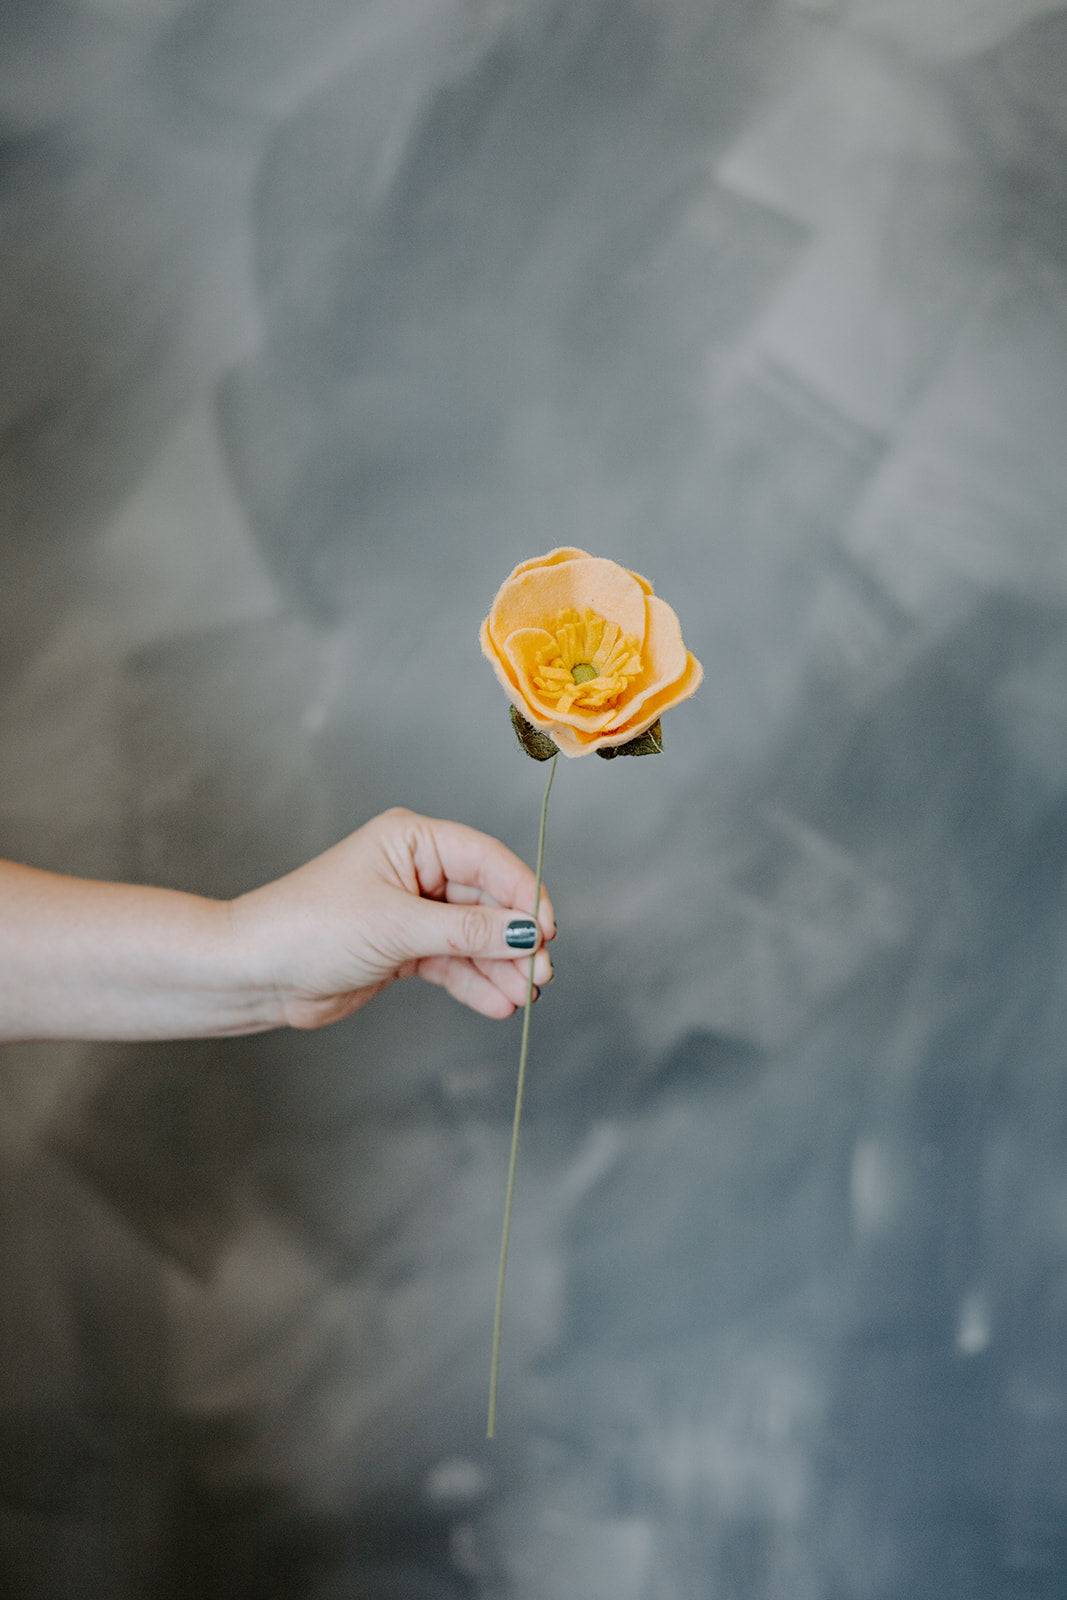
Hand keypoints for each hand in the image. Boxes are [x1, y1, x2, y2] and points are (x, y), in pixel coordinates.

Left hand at [231, 808, 555, 1027]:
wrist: (254, 973)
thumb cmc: (310, 928)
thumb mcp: (396, 926)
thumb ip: (468, 932)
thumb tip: (529, 933)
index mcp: (413, 840)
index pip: (488, 860)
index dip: (524, 893)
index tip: (548, 930)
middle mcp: (417, 870)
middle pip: (487, 902)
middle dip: (516, 939)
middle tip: (542, 973)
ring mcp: (412, 911)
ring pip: (474, 937)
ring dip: (501, 967)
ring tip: (525, 997)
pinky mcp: (403, 949)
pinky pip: (453, 962)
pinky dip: (476, 983)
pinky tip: (498, 1004)